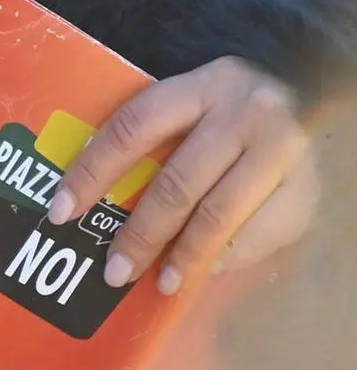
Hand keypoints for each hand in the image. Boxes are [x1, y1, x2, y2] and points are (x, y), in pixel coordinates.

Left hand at [51, 56, 319, 292]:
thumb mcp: (191, 102)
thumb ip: (151, 135)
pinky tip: (204, 270)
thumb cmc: (228, 107)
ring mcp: (281, 151)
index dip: (92, 171)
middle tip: (114, 270)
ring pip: (219, 215)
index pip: (131, 128)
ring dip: (185, 256)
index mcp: (198, 86)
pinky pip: (260, 234)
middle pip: (178, 183)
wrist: (308, 93)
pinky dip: (227, 256)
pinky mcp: (308, 187)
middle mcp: (242, 114)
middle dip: (141, 233)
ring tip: (160, 283)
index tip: (62, 211)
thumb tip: (87, 196)